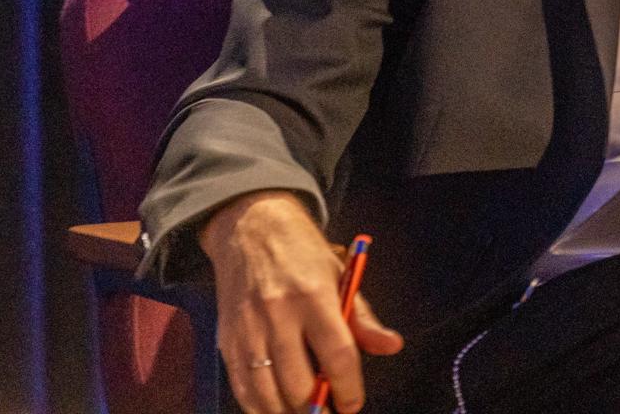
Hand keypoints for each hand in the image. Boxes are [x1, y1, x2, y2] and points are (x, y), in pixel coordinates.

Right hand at [199, 190, 402, 413]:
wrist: (250, 224)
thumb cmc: (300, 252)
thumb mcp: (340, 273)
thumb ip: (363, 318)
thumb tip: (391, 346)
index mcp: (313, 295)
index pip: (338, 356)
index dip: (349, 389)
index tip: (353, 402)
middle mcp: (278, 314)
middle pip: (300, 384)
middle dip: (319, 408)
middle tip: (330, 409)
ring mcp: (249, 329)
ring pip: (268, 395)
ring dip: (290, 413)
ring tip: (306, 411)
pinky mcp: (228, 339)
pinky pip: (242, 389)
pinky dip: (260, 408)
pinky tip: (276, 408)